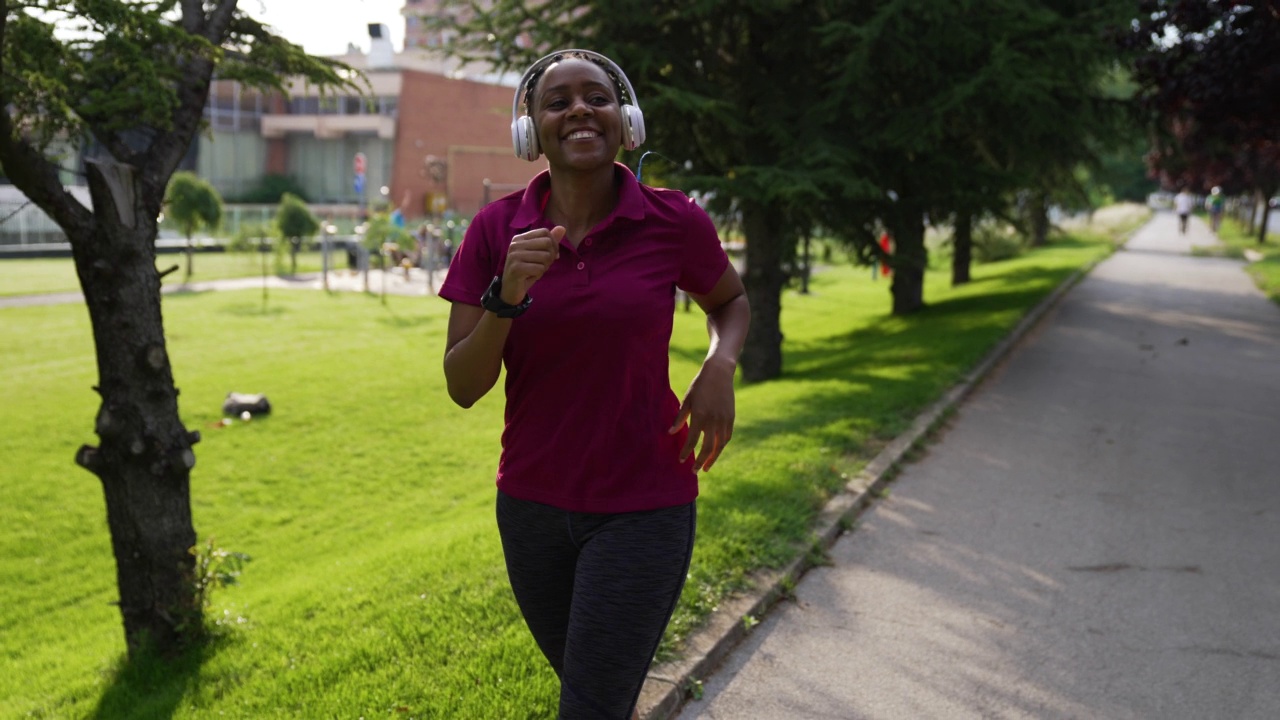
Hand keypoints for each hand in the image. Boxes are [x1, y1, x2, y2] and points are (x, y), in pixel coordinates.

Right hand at [501, 226, 564, 303]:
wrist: (511, 289)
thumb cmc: (527, 271)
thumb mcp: (539, 254)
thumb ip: (549, 241)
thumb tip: (562, 228)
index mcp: (520, 238)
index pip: (544, 232)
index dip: (553, 244)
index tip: (550, 255)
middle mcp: (516, 244)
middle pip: (547, 242)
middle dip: (550, 256)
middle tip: (543, 265)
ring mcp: (515, 255)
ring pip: (545, 256)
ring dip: (544, 266)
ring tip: (535, 270)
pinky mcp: (516, 268)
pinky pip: (540, 268)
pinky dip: (539, 274)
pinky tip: (531, 276)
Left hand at [669, 356, 736, 470]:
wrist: (719, 373)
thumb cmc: (699, 386)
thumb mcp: (687, 400)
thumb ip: (680, 418)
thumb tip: (671, 433)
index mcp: (700, 416)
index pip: (692, 441)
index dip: (687, 452)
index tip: (681, 460)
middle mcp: (714, 421)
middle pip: (708, 448)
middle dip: (701, 461)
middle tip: (694, 471)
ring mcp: (724, 420)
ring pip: (720, 445)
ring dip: (713, 457)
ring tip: (706, 467)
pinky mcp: (731, 418)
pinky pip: (727, 437)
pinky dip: (721, 446)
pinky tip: (716, 451)